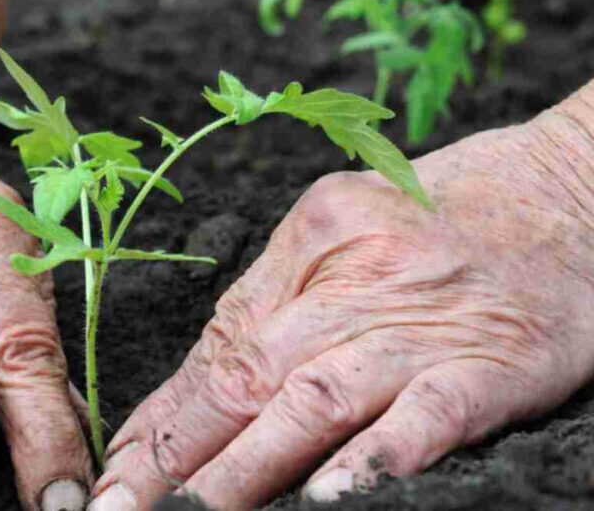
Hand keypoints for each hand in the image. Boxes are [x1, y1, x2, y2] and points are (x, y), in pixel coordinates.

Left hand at [90, 101, 593, 508]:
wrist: (571, 188)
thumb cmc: (446, 216)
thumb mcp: (344, 232)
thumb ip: (274, 305)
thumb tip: (191, 395)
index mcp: (307, 243)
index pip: (216, 346)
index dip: (161, 418)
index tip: (117, 471)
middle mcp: (351, 281)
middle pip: (247, 376)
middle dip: (176, 456)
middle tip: (120, 508)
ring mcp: (419, 324)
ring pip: (314, 401)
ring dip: (245, 469)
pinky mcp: (491, 362)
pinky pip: (426, 416)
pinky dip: (374, 458)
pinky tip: (327, 497)